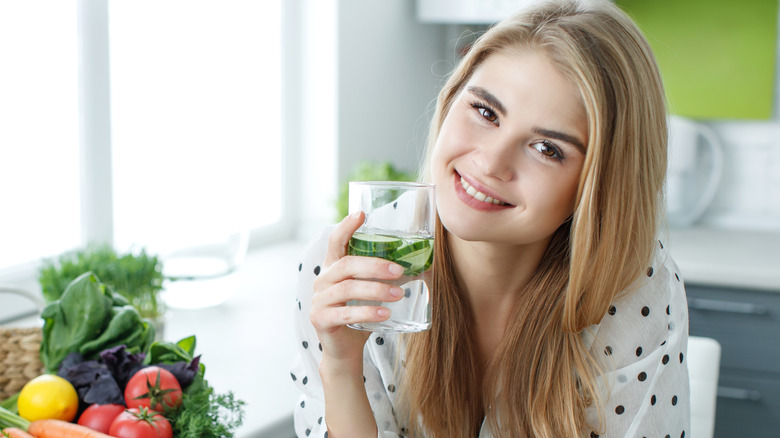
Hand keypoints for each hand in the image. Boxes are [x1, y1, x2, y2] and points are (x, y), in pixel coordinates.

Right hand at [310, 212, 404, 366]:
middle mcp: (323, 279)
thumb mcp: (372, 291)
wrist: (344, 348)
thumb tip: (424, 265)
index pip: (336, 241)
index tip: (361, 214)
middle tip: (400, 271)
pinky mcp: (321, 320)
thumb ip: (389, 277)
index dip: (346, 226)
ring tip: (399, 295)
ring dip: (376, 290)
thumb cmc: (361, 313)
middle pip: (347, 264)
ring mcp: (319, 300)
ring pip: (347, 288)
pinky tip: (385, 314)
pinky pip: (345, 314)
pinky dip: (367, 312)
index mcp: (333, 267)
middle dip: (375, 266)